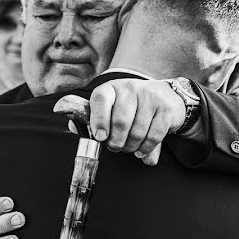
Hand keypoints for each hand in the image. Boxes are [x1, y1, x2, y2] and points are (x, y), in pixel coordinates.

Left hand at [54, 79, 184, 165]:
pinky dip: (146, 148)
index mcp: (111, 88)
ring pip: (137, 131)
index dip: (99, 120)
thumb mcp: (110, 108)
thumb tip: (72, 126)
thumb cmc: (130, 107)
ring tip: (129, 148)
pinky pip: (154, 135)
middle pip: (120, 121)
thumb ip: (92, 118)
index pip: (101, 99)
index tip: (100, 137)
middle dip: (116, 142)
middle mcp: (130, 88)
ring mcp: (150, 96)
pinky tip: (141, 150)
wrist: (165, 96)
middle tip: (115, 147)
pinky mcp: (166, 108)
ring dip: (131, 147)